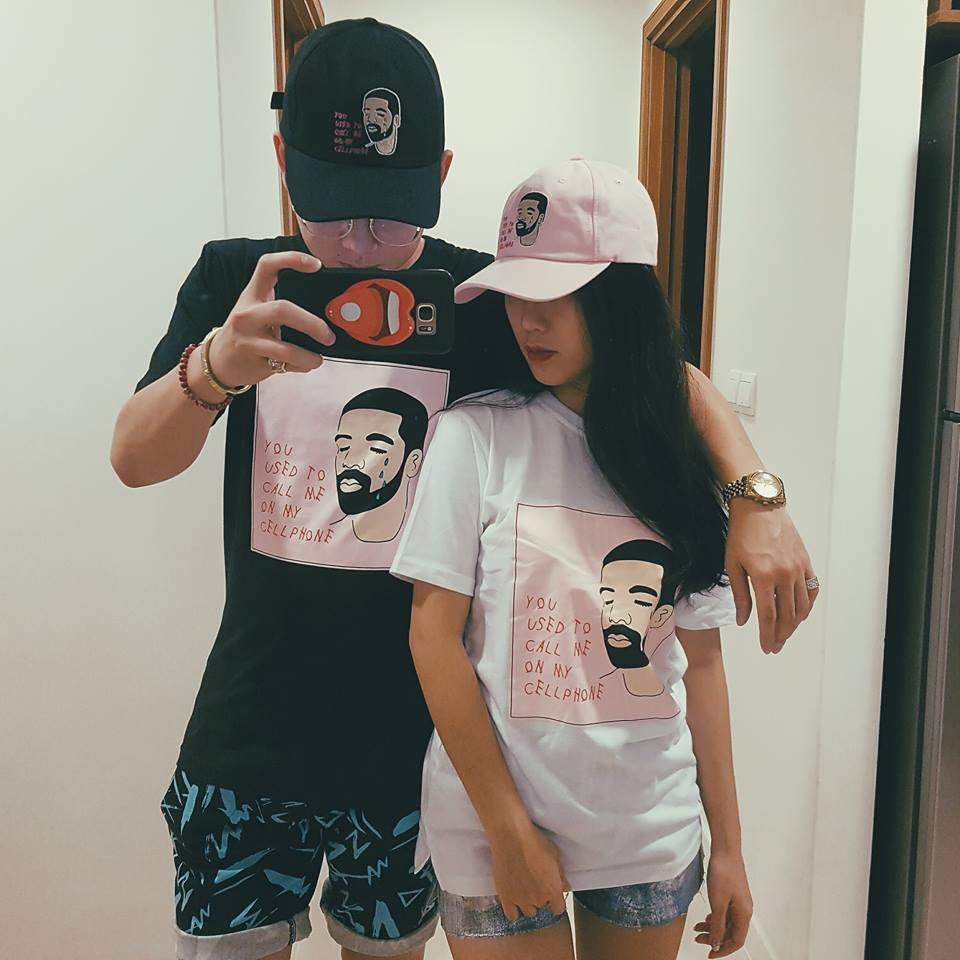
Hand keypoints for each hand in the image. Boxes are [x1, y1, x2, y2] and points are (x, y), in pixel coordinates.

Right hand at [207, 251, 335, 386]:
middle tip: (328, 336)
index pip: (267, 266)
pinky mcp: (252, 360)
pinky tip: (304, 365)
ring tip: (318, 359)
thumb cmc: (245, 335)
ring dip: (309, 356)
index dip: (291, 259)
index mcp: (252, 294)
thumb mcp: (257, 313)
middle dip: (312, 324)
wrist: (218, 362)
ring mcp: (248, 337)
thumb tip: (324, 317)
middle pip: (283, 310)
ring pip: (286, 348)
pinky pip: (284, 364)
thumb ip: (283, 309)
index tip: (317, 265)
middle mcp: (247, 313)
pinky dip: (300, 366)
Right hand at [489, 820, 568, 921]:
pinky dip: (513, 909)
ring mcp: (521, 899)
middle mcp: (538, 898)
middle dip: (540, 897)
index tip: (551, 895)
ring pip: (527, 912)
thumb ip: (560, 875)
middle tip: (534, 884)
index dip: (555, 902)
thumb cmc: (534, 841)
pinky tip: (513, 898)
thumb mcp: (554, 855)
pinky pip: (511, 914)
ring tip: (523, 889)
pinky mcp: (505, 897)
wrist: (511, 837)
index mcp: (553, 889)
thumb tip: (564, 887)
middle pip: (541, 907)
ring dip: (527, 903)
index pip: (558, 908)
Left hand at [694, 851, 752, 957]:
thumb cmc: (724, 872)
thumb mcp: (718, 902)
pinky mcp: (732, 893)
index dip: (723, 950)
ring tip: (698, 928)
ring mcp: (738, 901)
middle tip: (699, 940)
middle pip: (731, 932)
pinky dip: (714, 917)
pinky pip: (725, 912)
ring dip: (713, 927)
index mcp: (744, 914)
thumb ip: (717, 925)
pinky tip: (706, 917)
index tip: (710, 954)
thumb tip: (716, 943)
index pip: (736, 941)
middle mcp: (743, 910)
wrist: (725, 850)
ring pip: (726, 922)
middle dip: (715, 938)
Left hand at [725, 500, 818, 653]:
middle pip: (787, 615)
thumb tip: (743, 620)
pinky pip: (811, 589)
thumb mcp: (732, 564)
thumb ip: (740, 595)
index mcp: (763, 577)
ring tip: (785, 633)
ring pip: (802, 606)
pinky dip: (808, 605)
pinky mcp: (805, 562)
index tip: (766, 647)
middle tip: (775, 646)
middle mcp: (784, 574)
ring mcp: (798, 568)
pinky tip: (801, 613)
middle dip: (781, 635)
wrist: (760, 507)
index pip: (768, 616)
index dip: (767, 635)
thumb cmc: (742, 534)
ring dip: (794, 624)